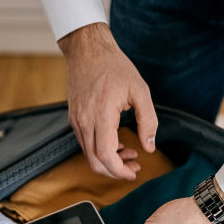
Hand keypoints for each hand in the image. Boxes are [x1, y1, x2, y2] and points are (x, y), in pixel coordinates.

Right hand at [58, 23, 158, 179]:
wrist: (88, 50)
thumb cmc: (114, 66)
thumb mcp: (140, 90)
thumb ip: (148, 121)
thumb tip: (149, 147)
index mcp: (102, 114)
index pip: (106, 155)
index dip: (120, 171)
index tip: (134, 173)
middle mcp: (84, 121)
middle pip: (95, 162)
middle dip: (115, 172)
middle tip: (134, 168)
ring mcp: (77, 121)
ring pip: (89, 155)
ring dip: (109, 161)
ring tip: (130, 154)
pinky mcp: (74, 119)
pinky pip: (85, 143)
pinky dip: (100, 150)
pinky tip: (117, 143)